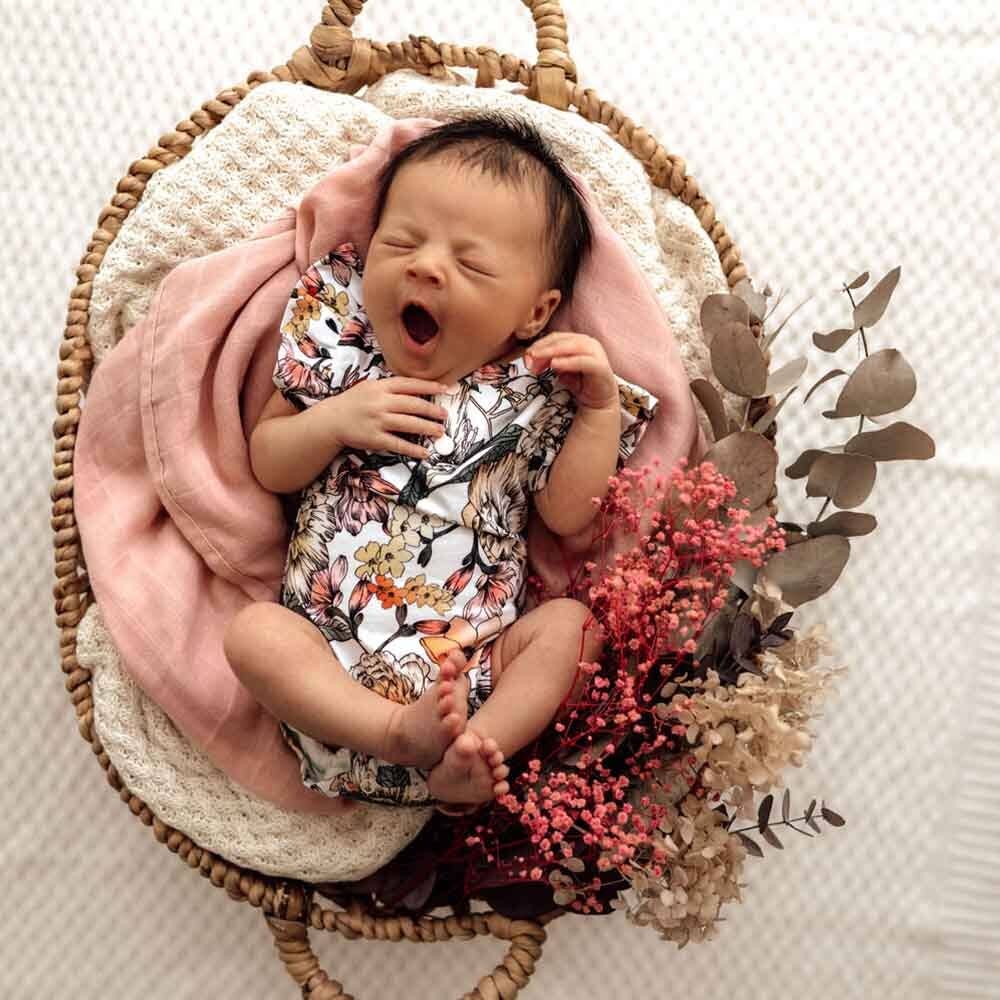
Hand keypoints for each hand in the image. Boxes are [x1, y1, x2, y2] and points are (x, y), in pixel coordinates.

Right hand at [323, 376, 450, 458]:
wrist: (331, 420)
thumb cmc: (353, 402)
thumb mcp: (371, 388)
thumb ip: (392, 388)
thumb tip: (418, 390)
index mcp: (381, 387)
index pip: (410, 384)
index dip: (429, 386)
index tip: (444, 389)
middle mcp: (381, 402)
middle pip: (413, 405)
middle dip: (432, 410)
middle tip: (445, 415)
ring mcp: (378, 421)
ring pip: (409, 424)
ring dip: (428, 428)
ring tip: (440, 431)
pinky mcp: (375, 438)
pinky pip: (398, 444)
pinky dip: (413, 449)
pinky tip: (424, 452)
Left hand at [524, 332, 617, 410]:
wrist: (599, 400)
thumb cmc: (581, 383)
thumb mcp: (560, 369)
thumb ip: (549, 360)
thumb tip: (533, 358)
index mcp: (578, 340)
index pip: (555, 338)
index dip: (539, 345)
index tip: (526, 356)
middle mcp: (588, 342)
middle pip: (560, 340)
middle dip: (542, 348)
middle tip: (529, 358)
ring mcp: (596, 353)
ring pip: (570, 347)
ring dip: (551, 352)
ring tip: (537, 359)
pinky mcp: (600, 366)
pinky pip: (582, 361)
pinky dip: (567, 362)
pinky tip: (554, 364)